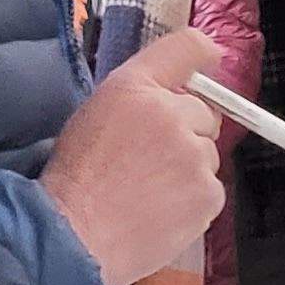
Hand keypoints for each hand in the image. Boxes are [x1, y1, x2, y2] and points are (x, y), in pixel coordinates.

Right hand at [45, 32, 229, 284]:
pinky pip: (210, 190)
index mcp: (135, 87)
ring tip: (147, 192)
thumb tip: (173, 93)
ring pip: (206, 155)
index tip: (210, 59)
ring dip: (187, 170)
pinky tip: (158, 212)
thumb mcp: (93, 115)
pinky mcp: (207, 193)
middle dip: (186, 132)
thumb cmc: (74, 179)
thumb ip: (137, 97)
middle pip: (203, 112)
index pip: (186, 47)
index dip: (202, 54)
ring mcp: (194, 154)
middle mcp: (171, 113)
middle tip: (149, 161)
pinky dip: (191, 202)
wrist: (74, 237)